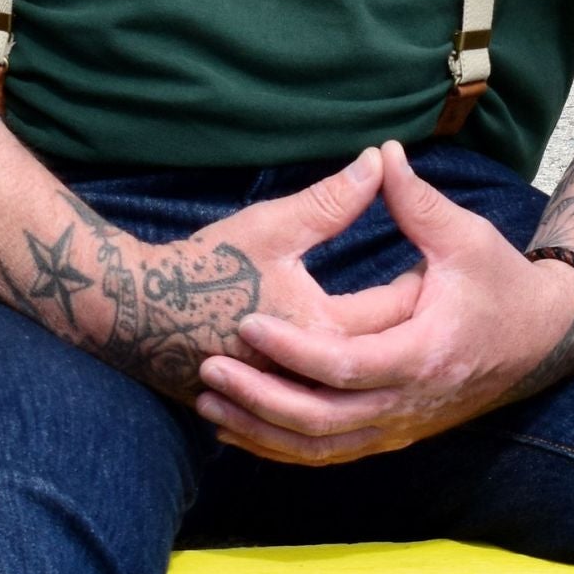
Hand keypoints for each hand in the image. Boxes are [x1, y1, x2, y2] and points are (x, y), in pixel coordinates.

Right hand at [84, 147, 420, 403]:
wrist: (136, 315)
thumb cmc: (205, 265)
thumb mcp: (274, 224)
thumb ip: (332, 199)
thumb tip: (381, 158)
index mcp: (324, 331)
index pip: (392, 312)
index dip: (418, 283)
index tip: (437, 260)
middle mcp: (313, 378)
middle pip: (381, 354)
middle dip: (406, 321)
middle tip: (429, 288)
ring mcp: (290, 401)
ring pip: (354, 393)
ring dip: (377, 364)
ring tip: (398, 332)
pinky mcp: (268, 410)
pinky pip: (318, 416)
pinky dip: (340, 396)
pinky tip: (350, 382)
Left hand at [193, 141, 573, 465]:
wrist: (541, 340)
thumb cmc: (500, 282)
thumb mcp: (464, 236)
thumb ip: (416, 200)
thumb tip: (381, 152)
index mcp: (424, 353)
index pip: (345, 364)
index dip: (293, 349)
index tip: (247, 323)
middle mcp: (410, 403)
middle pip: (322, 419)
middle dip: (261, 399)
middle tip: (208, 371)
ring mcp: (401, 428)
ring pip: (320, 449)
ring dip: (262, 431)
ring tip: (209, 404)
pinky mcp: (392, 435)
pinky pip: (330, 454)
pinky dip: (283, 447)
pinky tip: (241, 430)